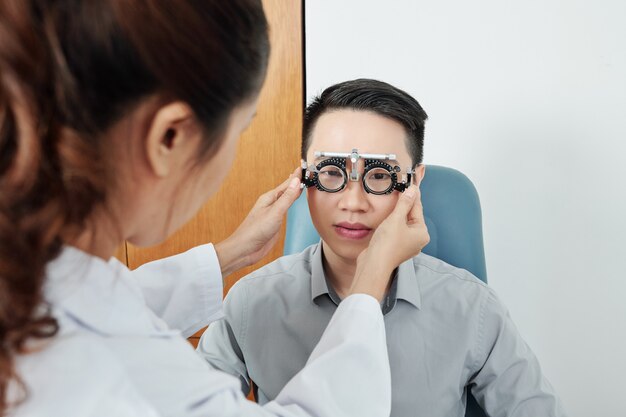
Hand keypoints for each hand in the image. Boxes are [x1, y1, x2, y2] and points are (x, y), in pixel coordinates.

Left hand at [215, 167, 301, 276]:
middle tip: (304, 172)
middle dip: (295, 181)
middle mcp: (271, 203)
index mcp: (269, 198)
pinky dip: (291, 203)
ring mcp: (272, 213)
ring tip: (300, 184)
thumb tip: (296, 182)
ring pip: (286, 198)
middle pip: (286, 189)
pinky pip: (285, 209)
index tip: (304, 166)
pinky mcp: (274, 222)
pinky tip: (292, 202)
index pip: (287, 184)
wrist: (245, 249)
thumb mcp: (275, 212)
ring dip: (293, 191)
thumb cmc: (255, 231)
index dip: (296, 176)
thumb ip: (287, 198)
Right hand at [349, 183, 429, 299]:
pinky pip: (396, 230)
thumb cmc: (386, 245)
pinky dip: (392, 222)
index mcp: (421, 233)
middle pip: (411, 215)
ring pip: (402, 222)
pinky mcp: (395, 246)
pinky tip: (386, 218)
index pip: (417, 208)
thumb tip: (412, 190)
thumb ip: (404, 203)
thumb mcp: (396, 219)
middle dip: (404, 204)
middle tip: (400, 188)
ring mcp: (406, 244)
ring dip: (396, 213)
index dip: (412, 194)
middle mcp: (416, 239)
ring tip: (393, 201)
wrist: (374, 264)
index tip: (410, 183)